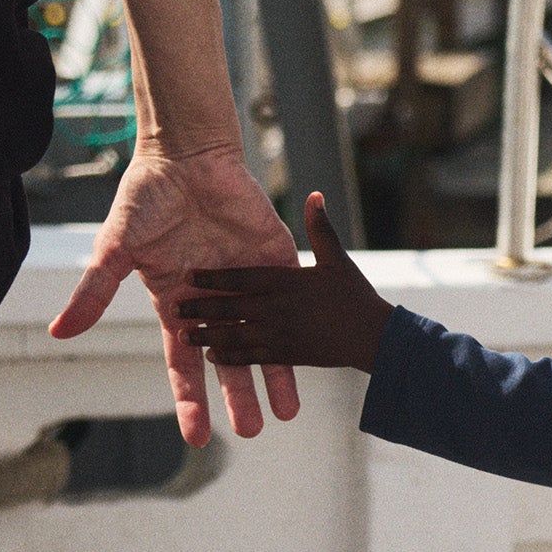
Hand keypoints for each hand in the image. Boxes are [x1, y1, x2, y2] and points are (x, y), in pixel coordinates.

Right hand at [48, 143, 301, 445]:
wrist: (186, 156)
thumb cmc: (146, 199)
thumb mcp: (116, 248)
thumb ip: (94, 292)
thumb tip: (59, 332)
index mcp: (178, 306)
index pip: (186, 364)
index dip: (190, 399)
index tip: (197, 437)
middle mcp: (215, 304)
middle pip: (229, 361)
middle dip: (238, 397)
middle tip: (250, 431)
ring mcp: (247, 285)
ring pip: (264, 339)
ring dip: (275, 374)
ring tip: (286, 413)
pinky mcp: (275, 263)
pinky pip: (289, 302)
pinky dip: (299, 329)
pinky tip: (311, 356)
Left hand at [178, 192, 393, 374]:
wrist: (375, 337)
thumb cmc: (355, 295)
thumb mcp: (336, 258)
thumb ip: (320, 228)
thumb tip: (315, 194)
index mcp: (287, 281)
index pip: (241, 278)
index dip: (213, 278)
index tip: (189, 277)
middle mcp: (279, 308)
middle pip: (231, 308)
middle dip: (202, 309)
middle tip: (176, 308)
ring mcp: (281, 334)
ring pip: (236, 335)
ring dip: (209, 337)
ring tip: (185, 336)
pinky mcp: (288, 354)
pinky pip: (252, 356)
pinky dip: (231, 357)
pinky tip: (213, 356)